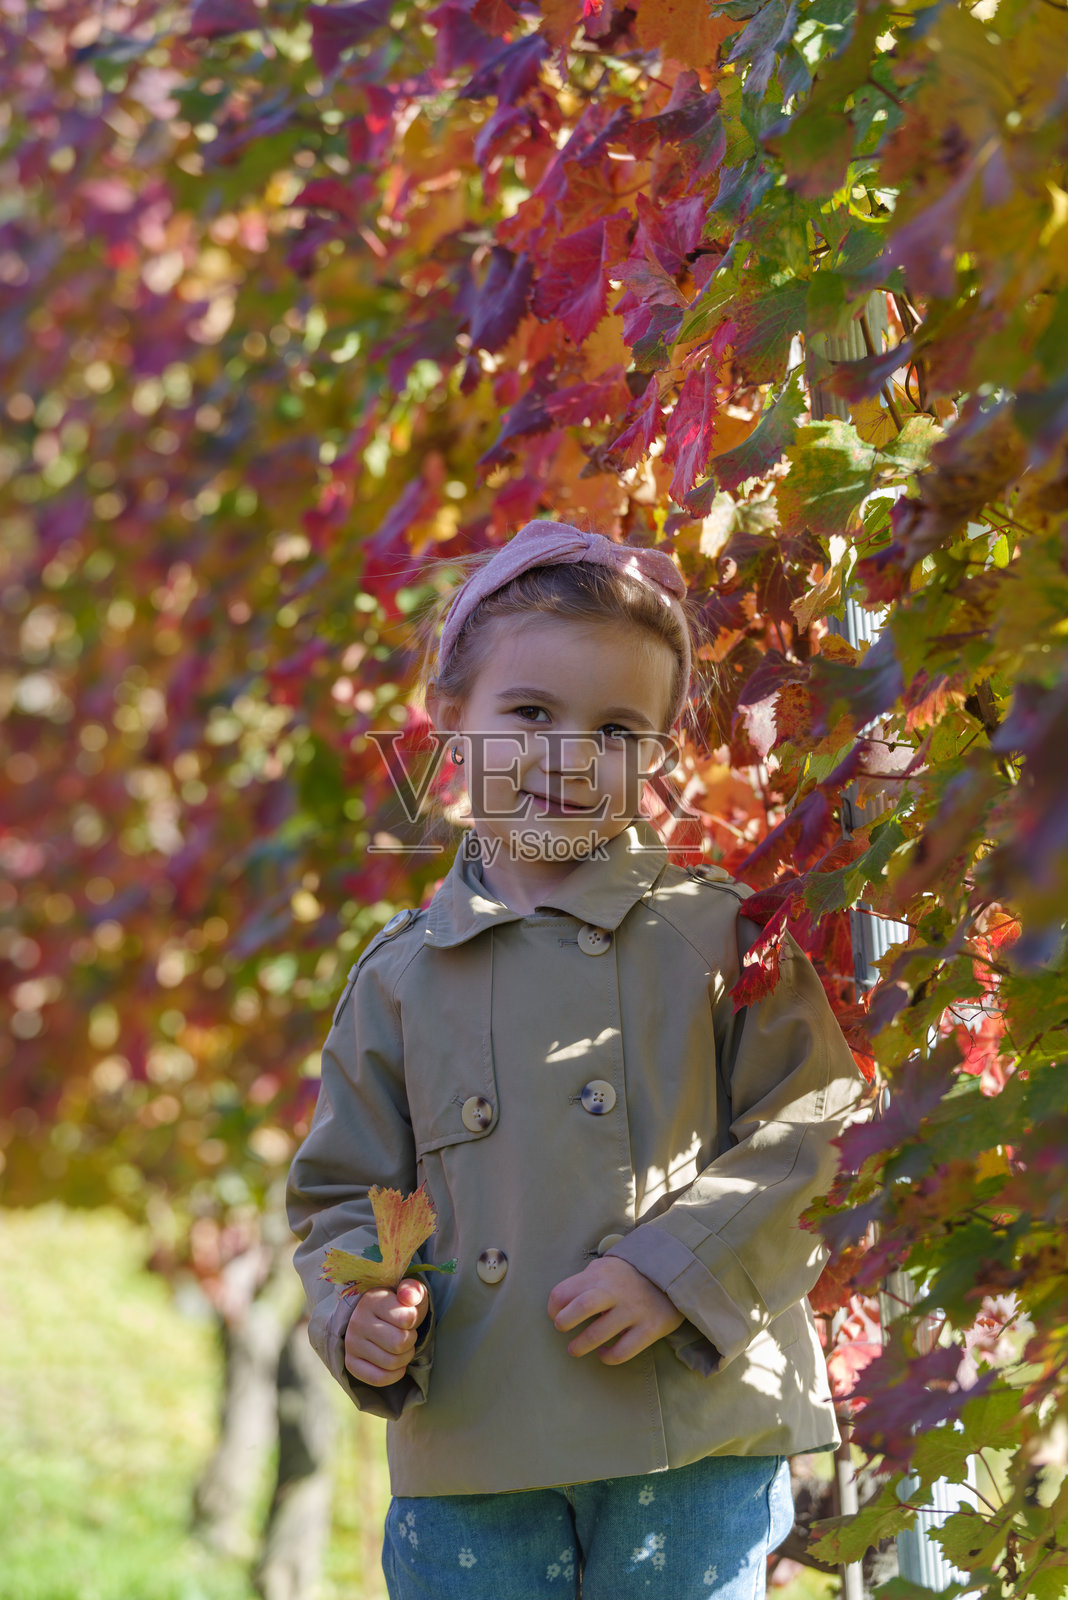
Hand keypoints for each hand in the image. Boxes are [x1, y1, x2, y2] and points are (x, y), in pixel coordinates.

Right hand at [344, 1278, 428, 1386]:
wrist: (379, 1318)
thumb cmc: (399, 1305)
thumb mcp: (410, 1292)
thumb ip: (413, 1290)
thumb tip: (409, 1297)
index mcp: (372, 1300)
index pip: (407, 1318)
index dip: (414, 1319)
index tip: (408, 1315)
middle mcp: (357, 1321)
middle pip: (400, 1343)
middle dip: (411, 1340)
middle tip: (406, 1333)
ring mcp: (351, 1343)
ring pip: (391, 1362)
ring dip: (405, 1357)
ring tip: (401, 1346)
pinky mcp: (350, 1362)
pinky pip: (378, 1378)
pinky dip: (394, 1375)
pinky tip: (397, 1364)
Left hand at [547, 1257, 683, 1364]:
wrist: (673, 1273)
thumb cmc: (629, 1275)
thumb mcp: (606, 1268)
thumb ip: (585, 1282)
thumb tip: (561, 1305)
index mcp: (600, 1275)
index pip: (565, 1290)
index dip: (554, 1307)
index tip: (556, 1315)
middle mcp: (615, 1292)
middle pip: (582, 1306)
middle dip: (565, 1322)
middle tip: (562, 1328)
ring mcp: (633, 1310)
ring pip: (600, 1334)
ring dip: (582, 1345)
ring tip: (575, 1349)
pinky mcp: (650, 1328)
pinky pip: (623, 1351)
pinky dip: (608, 1357)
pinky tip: (604, 1354)